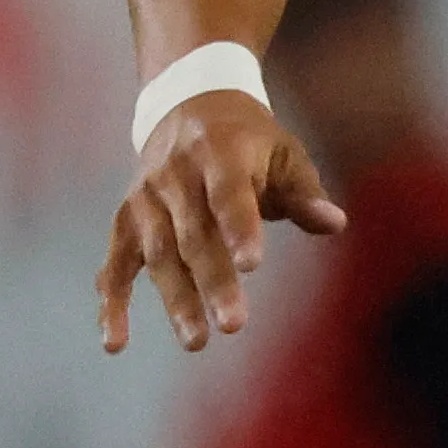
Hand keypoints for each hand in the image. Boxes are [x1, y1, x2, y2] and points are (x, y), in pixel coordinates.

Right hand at [96, 89, 346, 355]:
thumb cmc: (248, 140)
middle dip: (213, 281)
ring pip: (158, 254)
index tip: (252, 264)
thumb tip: (335, 223)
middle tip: (234, 325)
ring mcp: (146, 199)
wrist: (186, 104)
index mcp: (219, 153)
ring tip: (196, 341)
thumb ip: (305, 192)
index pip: (228, 195)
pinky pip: (115, 264)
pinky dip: (112, 303)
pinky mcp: (126, 220)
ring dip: (176, 299)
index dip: (239, 228)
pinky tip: (115, 343)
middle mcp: (175, 176)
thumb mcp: (283, 152)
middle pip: (194, 235)